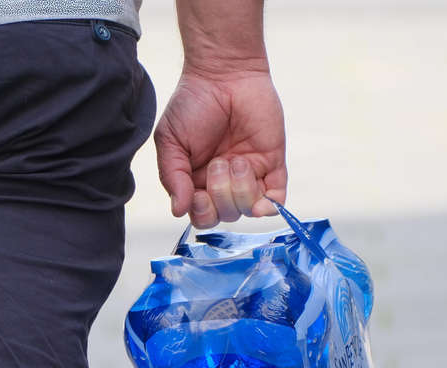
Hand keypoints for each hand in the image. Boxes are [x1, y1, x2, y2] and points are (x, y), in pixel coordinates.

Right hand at [154, 69, 286, 228]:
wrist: (223, 73)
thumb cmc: (192, 103)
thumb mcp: (170, 141)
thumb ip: (173, 178)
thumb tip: (178, 211)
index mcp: (198, 180)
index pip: (202, 215)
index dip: (202, 212)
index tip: (198, 194)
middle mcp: (224, 182)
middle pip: (226, 215)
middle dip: (220, 195)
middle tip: (217, 163)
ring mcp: (250, 174)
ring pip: (249, 209)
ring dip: (240, 189)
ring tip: (234, 159)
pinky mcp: (272, 164)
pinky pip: (276, 199)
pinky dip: (269, 205)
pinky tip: (261, 196)